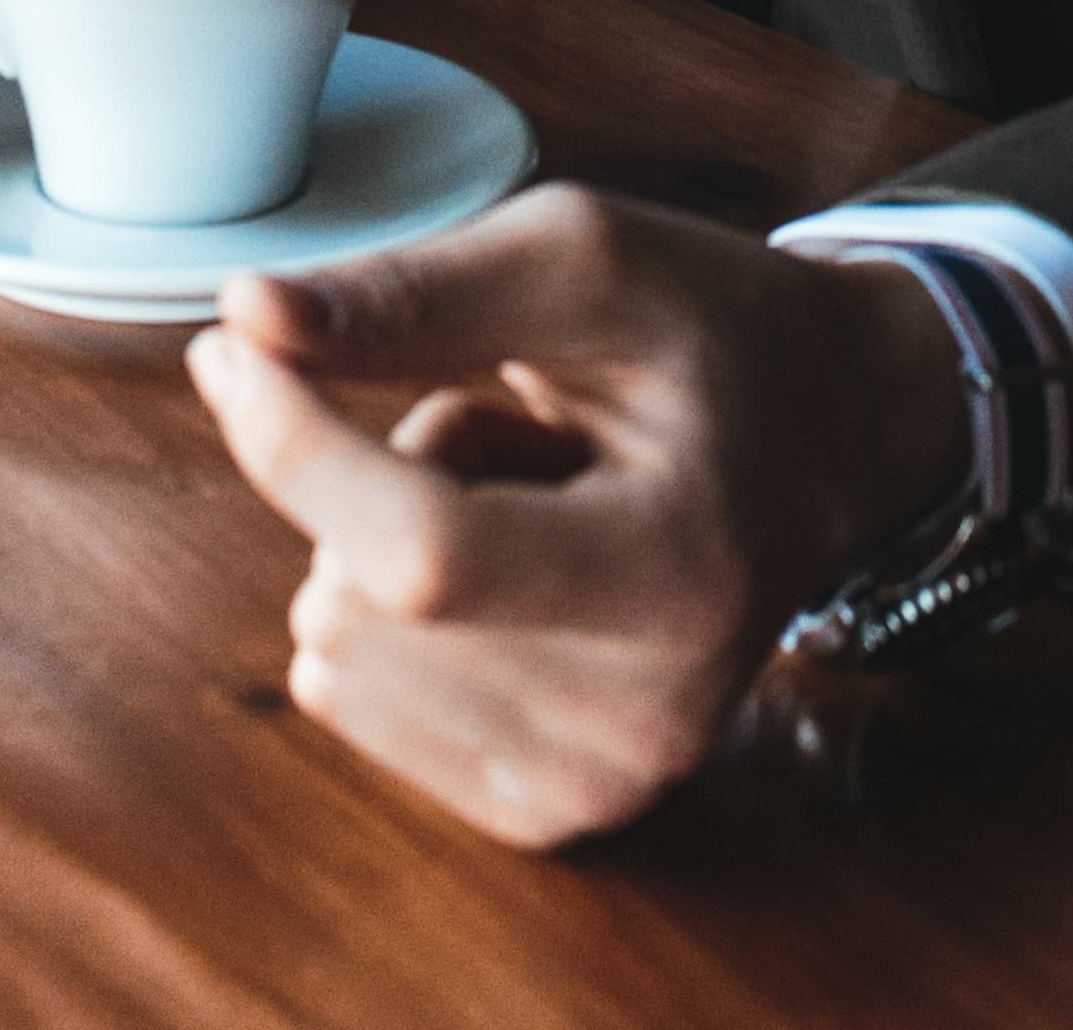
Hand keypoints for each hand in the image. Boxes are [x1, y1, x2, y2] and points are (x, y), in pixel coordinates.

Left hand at [185, 185, 968, 848]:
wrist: (838, 438)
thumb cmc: (715, 335)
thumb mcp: (587, 261)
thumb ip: (415, 293)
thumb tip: (246, 318)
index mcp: (686, 573)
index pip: (425, 554)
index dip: (296, 448)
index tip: (234, 350)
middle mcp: (651, 715)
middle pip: (358, 600)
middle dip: (389, 476)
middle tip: (528, 440)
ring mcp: (602, 781)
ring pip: (336, 648)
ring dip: (393, 544)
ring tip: (534, 499)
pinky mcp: (549, 810)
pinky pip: (349, 700)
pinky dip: (394, 618)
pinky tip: (517, 571)